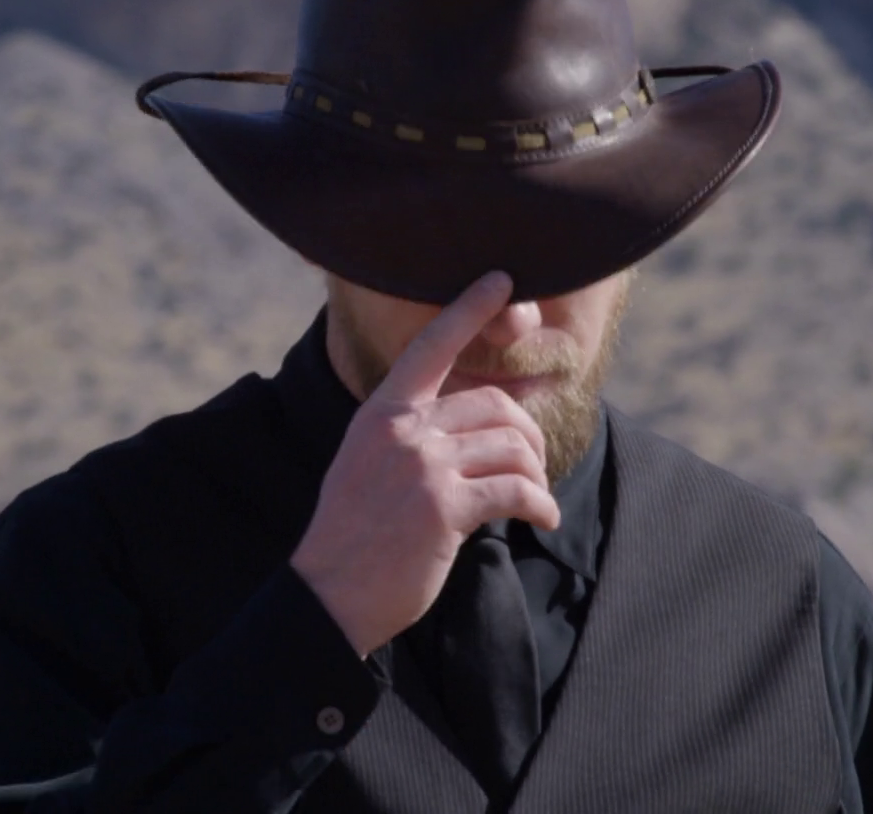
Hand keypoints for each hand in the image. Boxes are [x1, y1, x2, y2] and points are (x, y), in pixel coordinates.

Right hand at [290, 271, 559, 656]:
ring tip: (536, 496)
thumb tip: (479, 422)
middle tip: (533, 464)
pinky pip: (516, 490)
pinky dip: (541, 505)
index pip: (430, 346)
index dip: (469, 309)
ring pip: (512, 445)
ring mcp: (422, 467)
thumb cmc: (353, 533)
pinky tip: (544, 518)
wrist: (328, 593)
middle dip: (527, 432)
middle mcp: (403, 431)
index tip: (501, 280)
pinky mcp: (444, 508)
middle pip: (494, 404)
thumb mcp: (368, 463)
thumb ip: (412, 435)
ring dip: (536, 472)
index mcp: (381, 413)